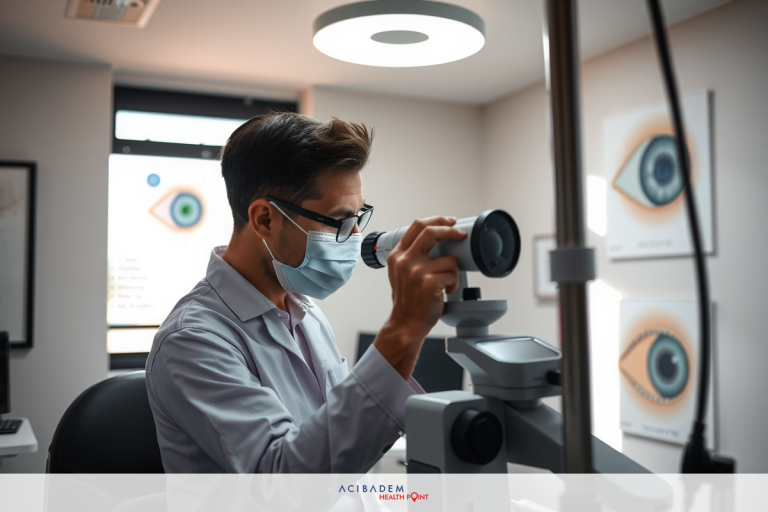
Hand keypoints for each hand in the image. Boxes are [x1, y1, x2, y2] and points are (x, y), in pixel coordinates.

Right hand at [373, 216, 466, 379]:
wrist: (405, 323)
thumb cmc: (408, 300)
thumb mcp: (401, 272)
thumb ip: (412, 255)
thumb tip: (437, 239)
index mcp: (397, 255)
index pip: (416, 226)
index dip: (436, 220)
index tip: (450, 222)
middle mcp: (404, 260)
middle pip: (431, 231)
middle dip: (450, 230)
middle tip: (461, 234)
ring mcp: (416, 271)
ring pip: (449, 259)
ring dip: (453, 272)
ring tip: (446, 284)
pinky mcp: (429, 282)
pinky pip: (453, 274)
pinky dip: (454, 284)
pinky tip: (445, 292)